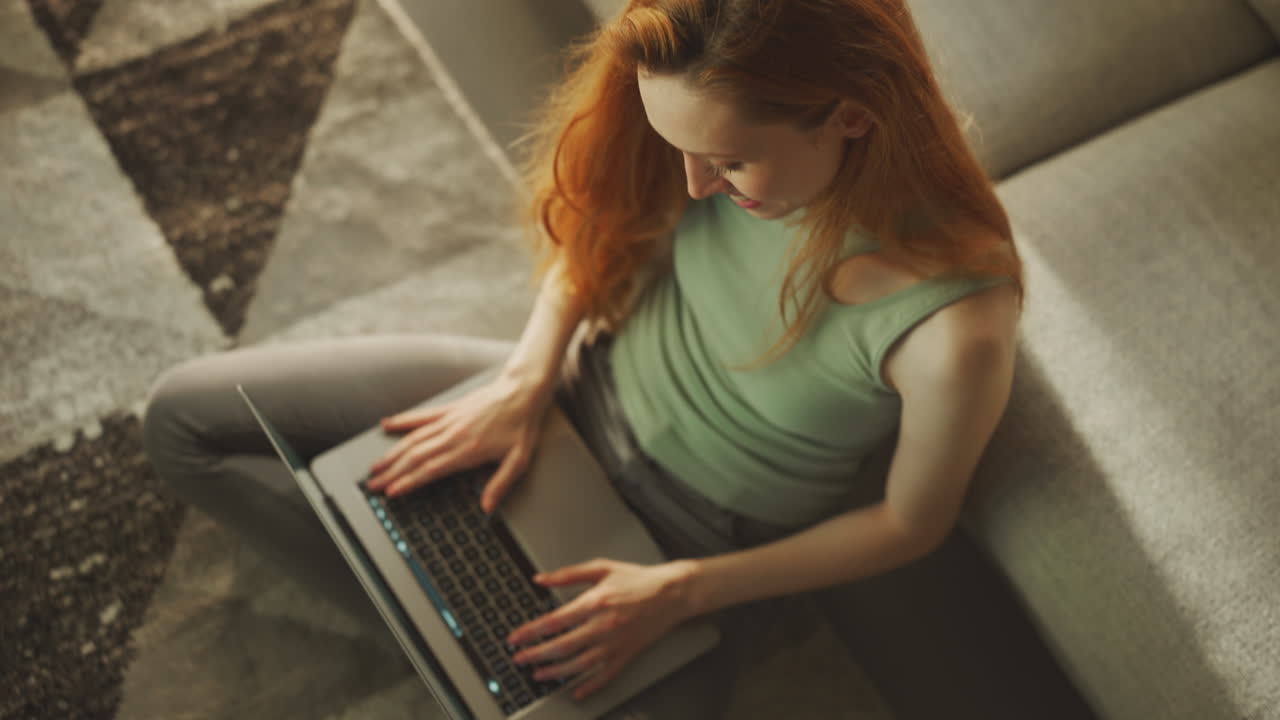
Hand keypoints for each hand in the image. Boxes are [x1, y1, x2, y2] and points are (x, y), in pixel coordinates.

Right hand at [366, 372, 552, 512]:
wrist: (523, 391)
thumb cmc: (522, 425)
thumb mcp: (519, 460)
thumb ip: (501, 484)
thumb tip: (487, 507)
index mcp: (468, 450)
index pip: (430, 470)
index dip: (409, 482)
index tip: (392, 492)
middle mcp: (453, 434)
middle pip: (415, 457)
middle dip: (392, 473)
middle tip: (373, 484)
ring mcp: (449, 420)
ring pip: (413, 438)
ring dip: (392, 453)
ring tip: (376, 466)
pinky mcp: (450, 409)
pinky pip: (421, 416)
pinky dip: (402, 421)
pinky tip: (387, 425)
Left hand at [506, 558, 701, 700]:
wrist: (672, 593)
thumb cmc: (638, 579)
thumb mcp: (602, 568)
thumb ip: (568, 574)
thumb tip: (541, 579)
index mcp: (595, 602)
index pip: (554, 621)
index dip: (530, 632)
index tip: (515, 638)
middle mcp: (604, 626)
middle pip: (562, 647)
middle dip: (535, 655)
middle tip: (519, 659)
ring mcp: (616, 644)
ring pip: (579, 665)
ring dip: (555, 672)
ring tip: (538, 674)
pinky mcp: (627, 655)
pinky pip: (605, 676)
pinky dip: (589, 687)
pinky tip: (576, 692)